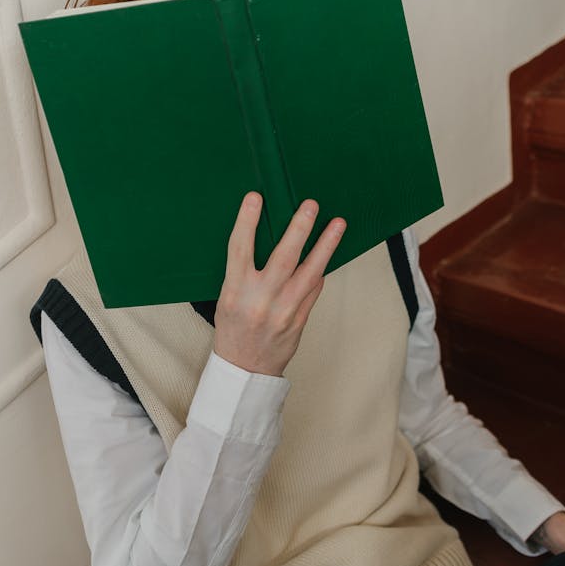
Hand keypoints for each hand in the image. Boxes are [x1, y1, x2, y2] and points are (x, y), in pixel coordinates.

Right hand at [213, 191, 346, 376]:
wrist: (246, 368)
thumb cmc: (233, 328)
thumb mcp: (226, 297)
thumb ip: (242, 271)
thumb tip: (262, 235)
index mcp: (235, 291)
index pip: (240, 249)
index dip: (247, 221)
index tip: (255, 197)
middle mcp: (260, 299)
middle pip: (284, 257)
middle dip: (299, 227)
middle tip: (311, 204)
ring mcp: (283, 310)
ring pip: (310, 271)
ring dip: (326, 245)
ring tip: (338, 224)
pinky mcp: (300, 319)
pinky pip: (315, 288)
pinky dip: (321, 268)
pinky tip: (328, 252)